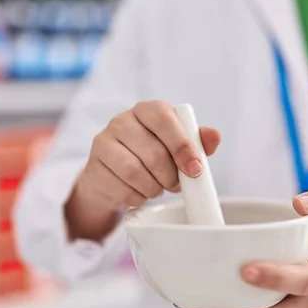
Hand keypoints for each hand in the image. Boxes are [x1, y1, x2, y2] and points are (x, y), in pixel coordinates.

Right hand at [66, 100, 220, 240]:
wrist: (114, 174)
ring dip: (154, 188)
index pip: (164, 118)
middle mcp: (122, 120)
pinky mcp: (93, 167)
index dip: (182, 146)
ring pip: (134, 171)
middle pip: (152, 151)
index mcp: (147, 110)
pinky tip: (140, 193)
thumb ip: (198, 141)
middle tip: (176, 185)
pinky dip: (137, 197)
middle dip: (170, 176)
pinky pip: (120, 188)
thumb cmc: (152, 155)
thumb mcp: (178, 146)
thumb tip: (214, 136)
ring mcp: (103, 142)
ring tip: (158, 188)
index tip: (195, 169)